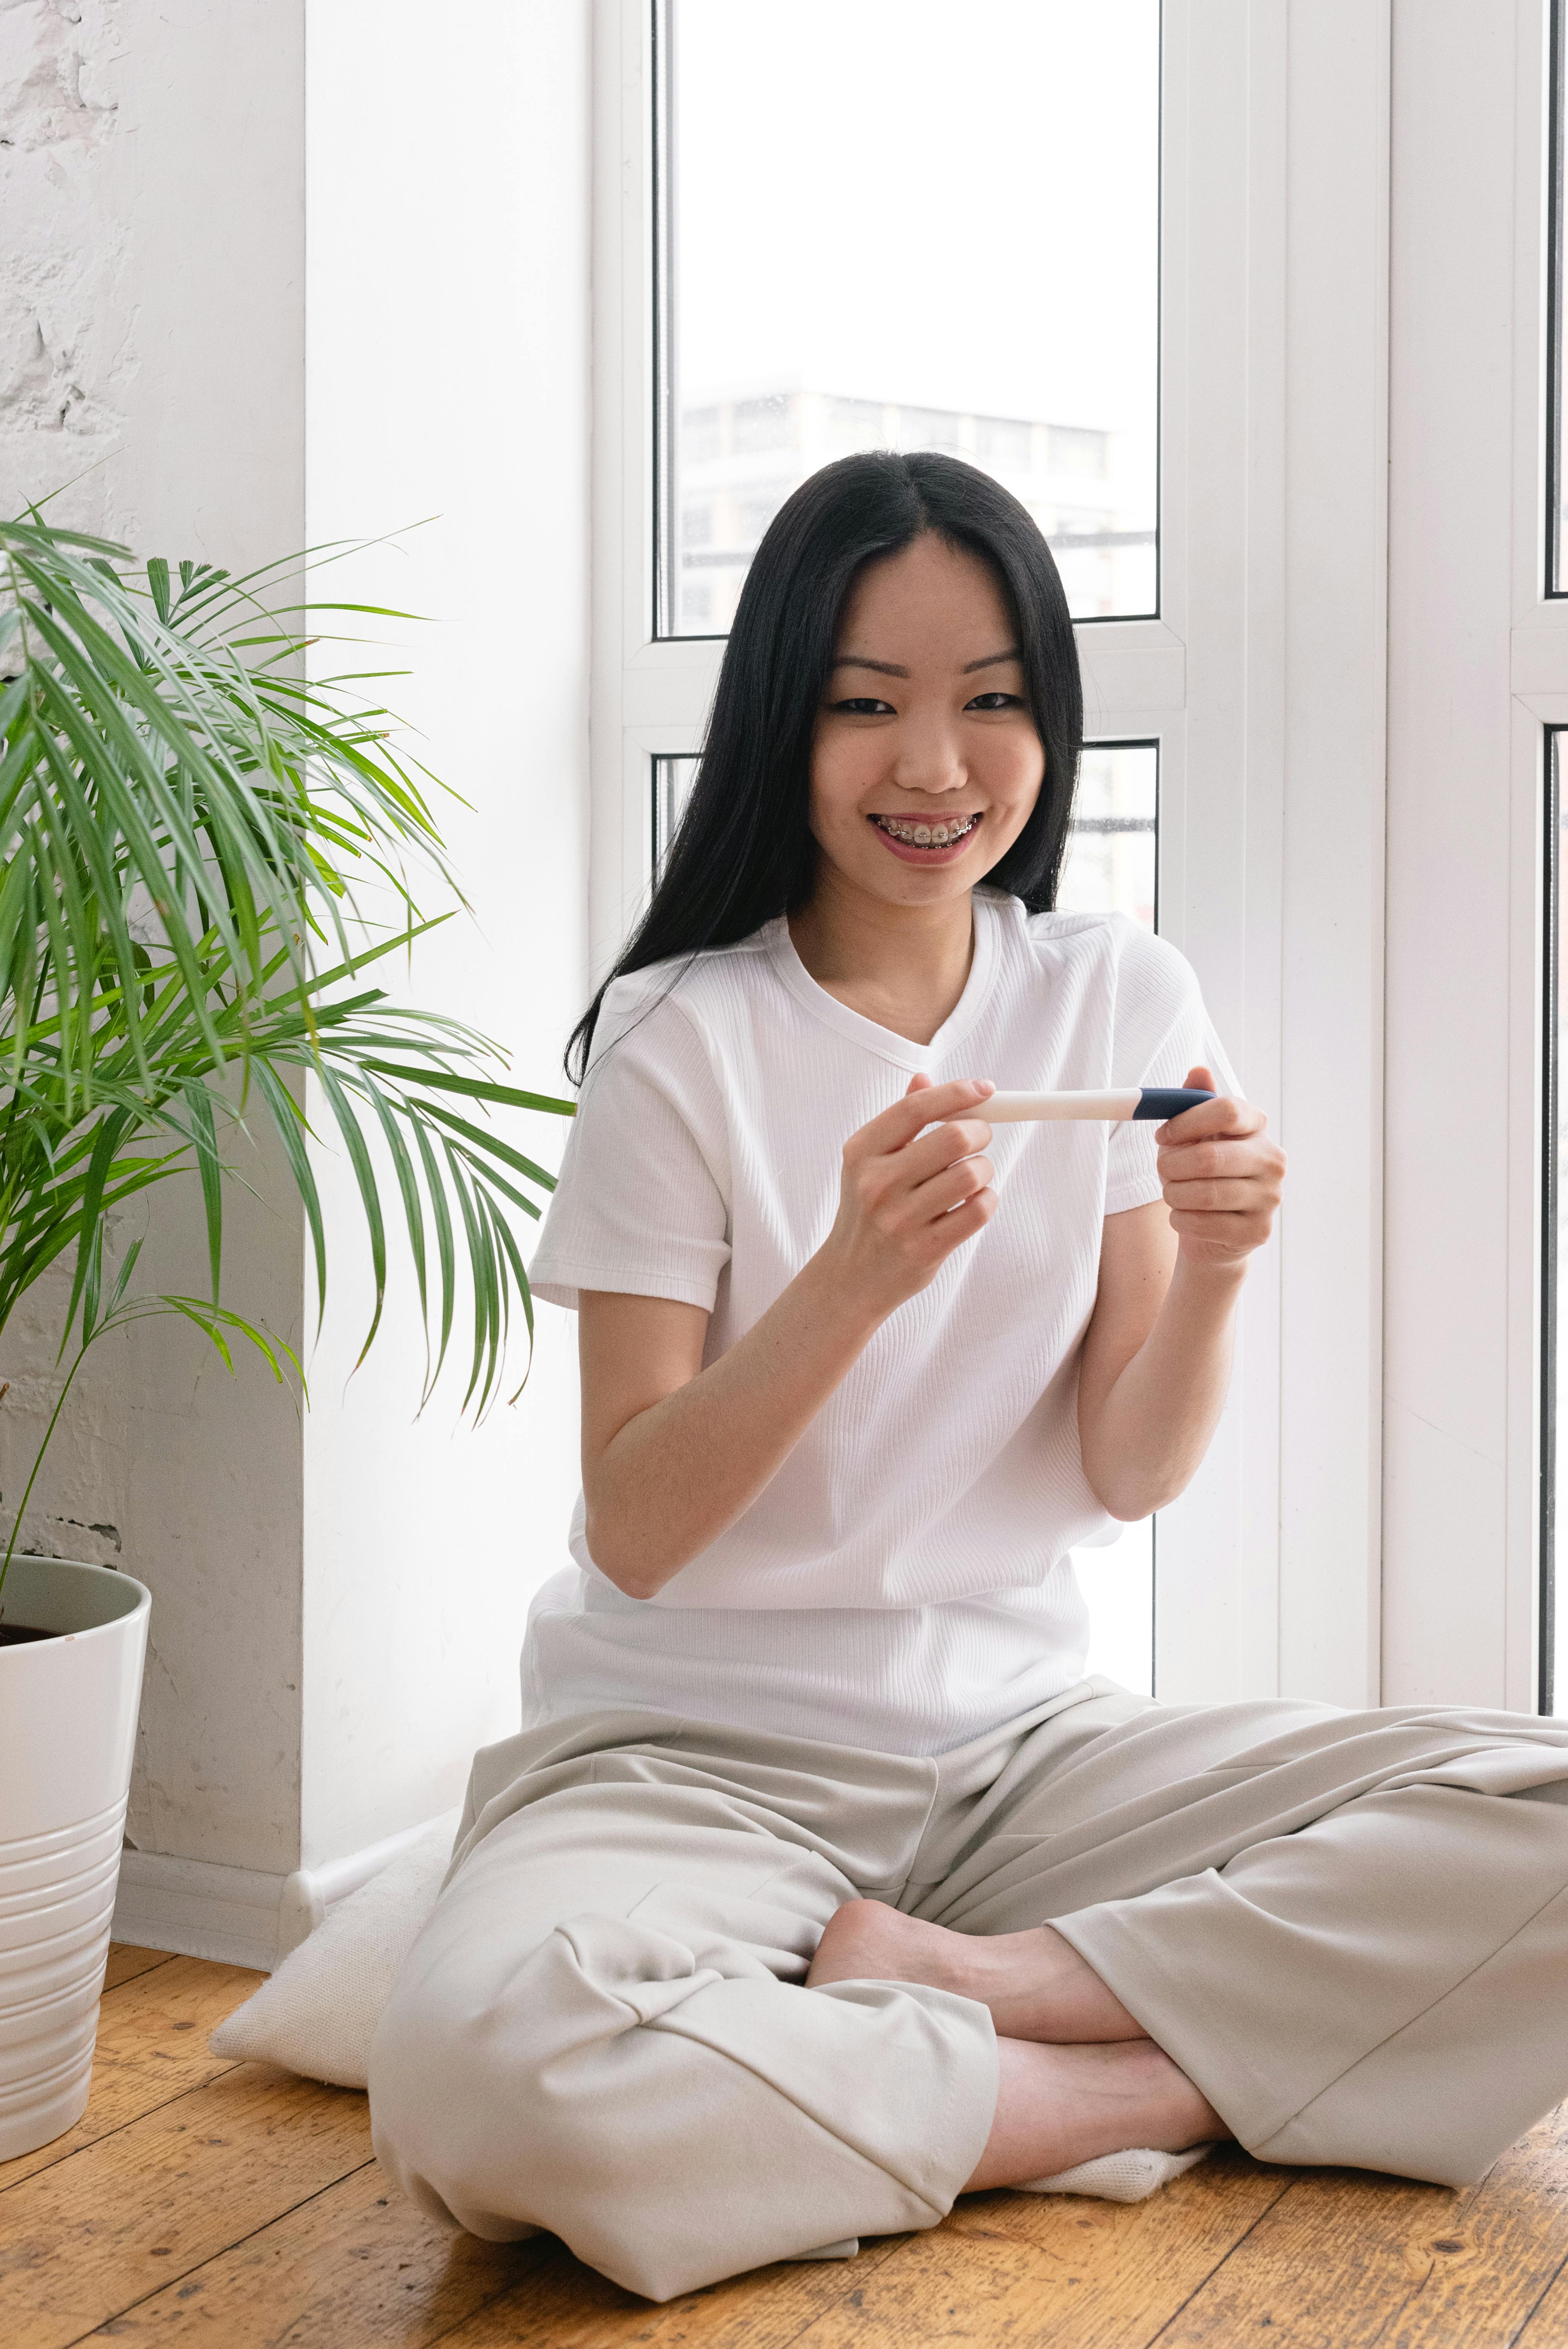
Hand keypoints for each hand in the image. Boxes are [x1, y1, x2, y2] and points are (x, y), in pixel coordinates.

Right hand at [822, 1073, 996, 1316]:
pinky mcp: (925, 1248)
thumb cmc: (868, 1212)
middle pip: (953, 1138)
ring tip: (974, 1175)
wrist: (850, 1277)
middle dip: (980, 1131)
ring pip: (971, 1174)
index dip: (957, 1092)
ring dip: (985, 1169)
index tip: (985, 1088)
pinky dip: (987, 1199)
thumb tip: (924, 1079)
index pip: (916, 1108)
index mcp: (862, 1153)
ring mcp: (900, 1218)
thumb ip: (899, 1123)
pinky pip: (978, 1210)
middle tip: (981, 1137)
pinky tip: (973, 1202)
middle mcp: (877, 1183)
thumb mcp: (869, 1164)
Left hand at [1155, 1066, 1283, 1270]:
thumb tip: (1199, 1071)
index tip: (1162, 1136)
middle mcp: (1272, 1159)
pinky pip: (1203, 1224)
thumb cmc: (1198, 1174)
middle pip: (1210, 1157)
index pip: (1227, 1110)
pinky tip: (1184, 1217)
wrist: (1212, 1230)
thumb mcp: (1192, 1135)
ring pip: (1204, 1194)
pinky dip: (1180, 1220)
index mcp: (1257, 1126)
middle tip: (1164, 1171)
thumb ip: (1194, 1103)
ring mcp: (1270, 1197)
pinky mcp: (1258, 1230)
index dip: (1185, 1122)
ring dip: (1174, 1195)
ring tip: (1172, 1194)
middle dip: (1172, 1166)